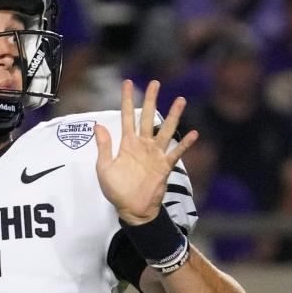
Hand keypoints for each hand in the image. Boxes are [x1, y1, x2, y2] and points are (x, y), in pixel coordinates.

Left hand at [95, 80, 197, 224]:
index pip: (127, 117)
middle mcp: (142, 145)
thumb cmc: (116, 190)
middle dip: (152, 100)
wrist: (131, 209)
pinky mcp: (164, 166)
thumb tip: (97, 126)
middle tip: (155, 83)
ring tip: (180, 100)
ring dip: (173, 116)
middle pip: (148, 117)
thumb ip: (103, 147)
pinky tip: (194, 133)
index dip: (127, 100)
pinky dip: (185, 144)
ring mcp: (155, 154)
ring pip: (165, 130)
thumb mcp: (104, 168)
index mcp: (127, 144)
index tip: (128, 83)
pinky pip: (176, 153)